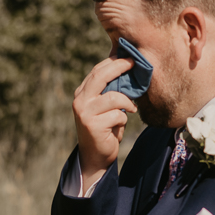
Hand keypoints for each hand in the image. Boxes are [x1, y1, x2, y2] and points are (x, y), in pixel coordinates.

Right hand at [73, 56, 137, 191]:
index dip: (113, 62)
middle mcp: (80, 100)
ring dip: (127, 102)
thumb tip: (127, 71)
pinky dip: (123, 120)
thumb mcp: (105, 107)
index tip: (129, 57)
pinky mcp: (92, 125)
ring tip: (131, 109)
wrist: (95, 156)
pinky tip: (119, 125)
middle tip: (134, 63)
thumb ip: (110, 92)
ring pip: (114, 97)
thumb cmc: (105, 129)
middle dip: (119, 67)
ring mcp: (85, 113)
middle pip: (101, 76)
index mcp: (82, 93)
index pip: (97, 71)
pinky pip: (117, 115)